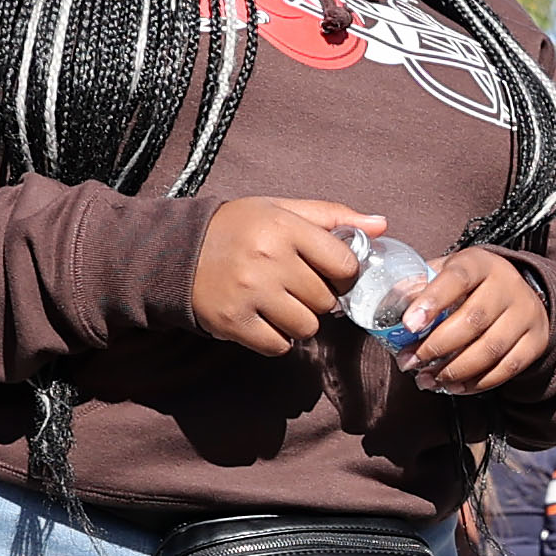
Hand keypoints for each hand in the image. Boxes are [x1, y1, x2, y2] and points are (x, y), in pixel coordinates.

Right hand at [193, 197, 379, 354]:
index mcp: (283, 227)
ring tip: (278, 303)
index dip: (343, 273)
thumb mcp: (280, 210)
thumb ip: (332, 217)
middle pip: (327, 301)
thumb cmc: (236, 229)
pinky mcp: (234, 322)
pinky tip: (263, 319)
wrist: (174, 253)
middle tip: (294, 286)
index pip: (345, 264)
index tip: (329, 272)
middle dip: (317, 297)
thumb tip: (381, 226)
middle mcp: (268, 259)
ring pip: (307, 327)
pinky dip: (276, 339)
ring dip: (298, 321)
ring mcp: (250, 293)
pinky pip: (279, 346)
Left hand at [393, 247, 555, 397]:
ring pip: (490, 349)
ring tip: (427, 379)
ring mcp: (526, 314)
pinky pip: (507, 369)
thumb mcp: (448, 272)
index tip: (409, 325)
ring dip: (454, 371)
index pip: (457, 278)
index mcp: (480, 263)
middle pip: (473, 320)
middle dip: (436, 347)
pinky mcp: (536, 340)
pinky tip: (453, 386)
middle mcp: (508, 285)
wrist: (521, 293)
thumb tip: (392, 303)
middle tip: (410, 362)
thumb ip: (422, 285)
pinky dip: (477, 383)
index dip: (432, 301)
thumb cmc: (471, 285)